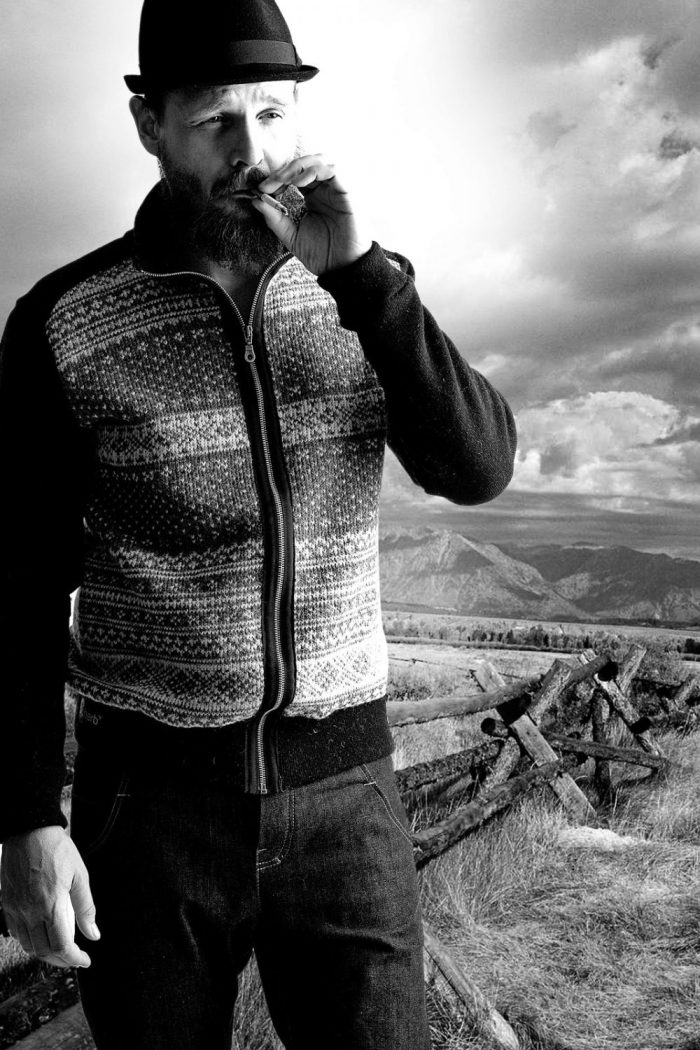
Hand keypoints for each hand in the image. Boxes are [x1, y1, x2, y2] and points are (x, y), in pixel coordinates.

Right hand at [0, 826, 98, 967]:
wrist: (28, 831)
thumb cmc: (56, 849)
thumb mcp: (79, 875)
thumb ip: (86, 908)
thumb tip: (94, 934)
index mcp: (51, 904)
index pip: (61, 946)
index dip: (74, 959)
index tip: (84, 960)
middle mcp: (30, 911)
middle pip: (43, 951)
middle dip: (61, 960)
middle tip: (74, 957)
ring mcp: (15, 908)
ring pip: (28, 945)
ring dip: (44, 952)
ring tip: (60, 947)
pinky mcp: (6, 903)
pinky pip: (16, 932)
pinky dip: (29, 940)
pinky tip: (40, 933)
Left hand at [252, 154, 371, 275]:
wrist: (341, 269)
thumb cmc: (321, 254)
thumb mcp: (291, 236)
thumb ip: (274, 219)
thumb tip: (256, 201)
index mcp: (313, 197)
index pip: (294, 176)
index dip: (276, 178)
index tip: (261, 190)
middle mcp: (324, 190)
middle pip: (304, 164)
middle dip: (283, 171)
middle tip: (269, 184)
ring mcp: (335, 190)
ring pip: (318, 161)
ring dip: (297, 167)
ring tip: (283, 181)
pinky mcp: (346, 192)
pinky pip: (331, 170)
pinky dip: (314, 171)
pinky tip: (299, 182)